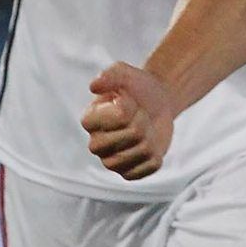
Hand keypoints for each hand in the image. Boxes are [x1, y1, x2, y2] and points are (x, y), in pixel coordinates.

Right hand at [81, 62, 175, 179]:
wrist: (155, 103)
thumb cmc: (135, 87)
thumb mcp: (123, 73)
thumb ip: (110, 75)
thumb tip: (94, 86)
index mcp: (89, 120)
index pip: (120, 116)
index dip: (131, 106)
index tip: (128, 100)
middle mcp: (96, 144)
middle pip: (134, 134)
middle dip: (144, 120)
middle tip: (139, 115)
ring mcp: (111, 162)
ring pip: (143, 151)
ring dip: (151, 137)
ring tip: (143, 129)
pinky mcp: (128, 173)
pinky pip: (150, 166)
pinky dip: (156, 154)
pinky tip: (148, 145)